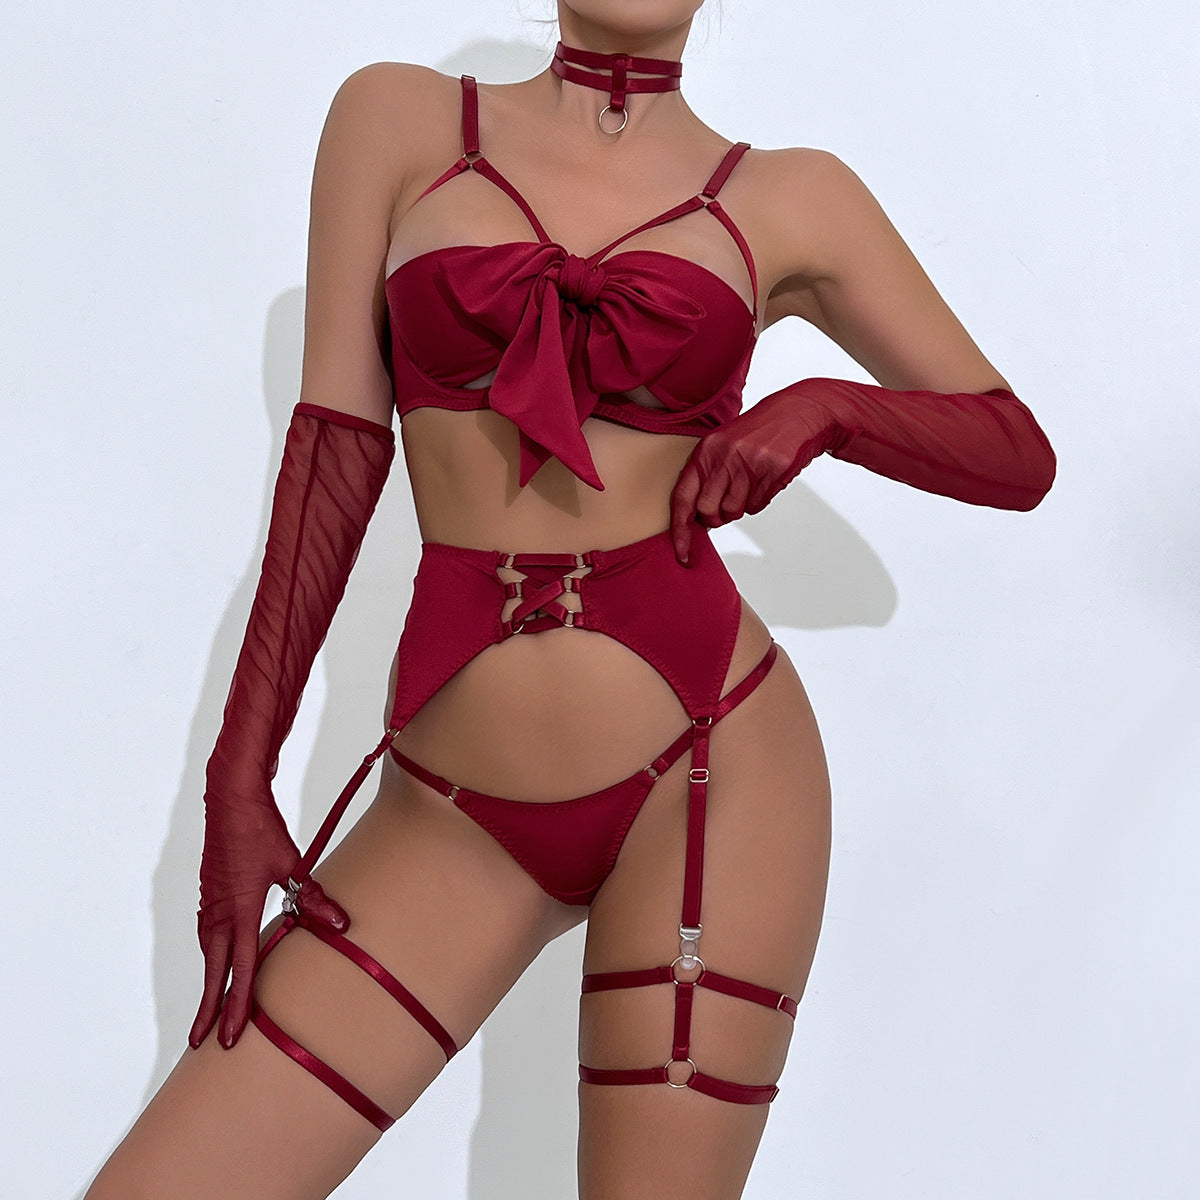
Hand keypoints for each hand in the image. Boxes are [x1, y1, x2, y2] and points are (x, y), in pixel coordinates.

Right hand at [189, 803, 349, 1050]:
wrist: (230, 798)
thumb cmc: (261, 829)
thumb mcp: (293, 864)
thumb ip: (316, 899)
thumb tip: (342, 926)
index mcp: (238, 910)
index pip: (238, 969)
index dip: (235, 1006)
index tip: (229, 1036)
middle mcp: (218, 913)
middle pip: (213, 971)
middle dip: (209, 1008)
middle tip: (201, 1042)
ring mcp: (210, 903)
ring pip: (209, 953)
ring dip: (211, 982)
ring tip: (212, 1009)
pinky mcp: (210, 893)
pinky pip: (209, 934)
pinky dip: (213, 955)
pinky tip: (221, 960)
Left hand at [669, 388, 837, 563]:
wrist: (798, 413)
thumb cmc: (756, 434)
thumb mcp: (723, 445)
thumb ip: (706, 476)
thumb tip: (695, 516)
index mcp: (706, 450)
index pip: (683, 496)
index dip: (679, 529)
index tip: (681, 552)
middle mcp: (724, 455)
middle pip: (708, 510)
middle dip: (715, 518)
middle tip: (726, 508)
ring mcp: (749, 462)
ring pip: (733, 511)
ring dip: (739, 509)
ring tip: (749, 486)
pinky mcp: (773, 469)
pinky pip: (757, 506)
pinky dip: (759, 502)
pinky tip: (765, 481)